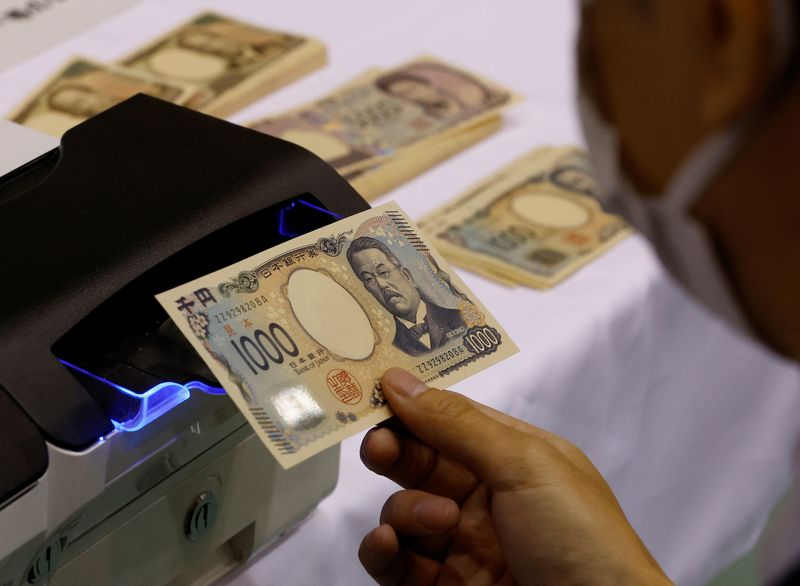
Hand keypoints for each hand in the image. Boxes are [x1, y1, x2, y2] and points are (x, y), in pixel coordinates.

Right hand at [358, 368, 671, 584]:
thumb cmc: (585, 540)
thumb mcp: (526, 466)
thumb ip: (458, 424)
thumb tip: (401, 381)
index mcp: (513, 457)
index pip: (449, 418)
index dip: (410, 403)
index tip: (370, 389)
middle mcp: (486, 496)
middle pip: (420, 461)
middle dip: (394, 449)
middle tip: (376, 446)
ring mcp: (465, 543)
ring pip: (404, 511)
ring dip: (405, 510)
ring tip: (438, 521)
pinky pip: (397, 562)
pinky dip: (382, 550)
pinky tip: (386, 544)